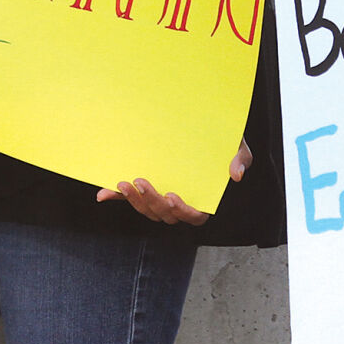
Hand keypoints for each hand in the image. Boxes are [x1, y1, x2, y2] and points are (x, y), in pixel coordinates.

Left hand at [97, 138, 250, 224]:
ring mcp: (160, 196)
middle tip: (142, 181)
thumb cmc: (221, 141)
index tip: (172, 196)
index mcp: (202, 198)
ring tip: (125, 182)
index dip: (183, 212)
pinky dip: (115, 197)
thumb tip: (237, 174)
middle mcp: (179, 202)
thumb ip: (241, 157)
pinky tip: (102, 194)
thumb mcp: (236, 144)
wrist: (201, 126)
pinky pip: (129, 198)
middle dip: (152, 202)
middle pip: (165, 215)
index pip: (194, 217)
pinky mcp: (144, 187)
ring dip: (134, 201)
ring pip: (147, 210)